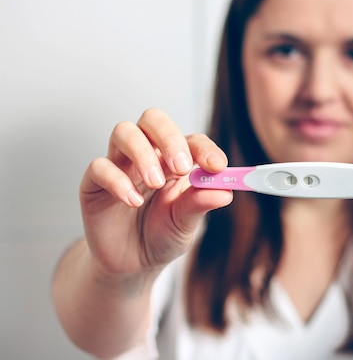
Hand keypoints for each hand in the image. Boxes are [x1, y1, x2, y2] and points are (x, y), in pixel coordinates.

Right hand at [79, 108, 232, 276]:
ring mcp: (120, 165)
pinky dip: (117, 181)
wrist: (131, 264)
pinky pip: (99, 166)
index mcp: (176, 161)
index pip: (191, 139)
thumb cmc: (162, 236)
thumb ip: (200, 204)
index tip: (217, 166)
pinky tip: (133, 202)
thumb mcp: (186, 223)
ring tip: (155, 184)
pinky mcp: (94, 183)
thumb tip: (226, 192)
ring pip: (124, 131)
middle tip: (180, 167)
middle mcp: (148, 155)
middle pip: (153, 119)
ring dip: (142, 154)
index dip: (205, 148)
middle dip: (169, 137)